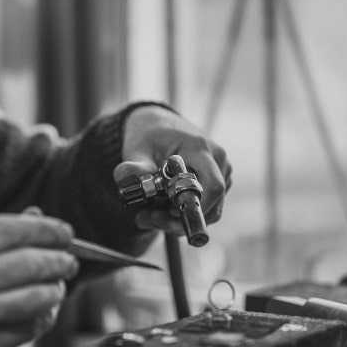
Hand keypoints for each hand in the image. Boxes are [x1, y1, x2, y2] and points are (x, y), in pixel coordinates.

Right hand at [0, 214, 77, 346]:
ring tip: (57, 286)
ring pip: (35, 298)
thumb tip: (37, 216)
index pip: (13, 230)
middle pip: (30, 263)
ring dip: (55, 290)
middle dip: (59, 260)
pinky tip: (43, 311)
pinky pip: (26, 329)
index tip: (65, 233)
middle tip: (69, 261)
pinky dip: (42, 318)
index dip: (46, 230)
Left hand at [115, 105, 231, 236]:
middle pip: (211, 205)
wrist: (159, 126)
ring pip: (208, 211)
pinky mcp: (220, 181)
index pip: (213, 186)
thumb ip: (135, 166)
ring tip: (148, 213)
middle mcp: (218, 160)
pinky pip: (206, 208)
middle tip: (146, 218)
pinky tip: (160, 208)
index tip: (169, 214)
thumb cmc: (149, 136)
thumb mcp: (137, 149)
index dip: (195, 207)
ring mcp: (222, 171)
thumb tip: (124, 176)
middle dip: (178, 221)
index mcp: (199, 148)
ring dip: (177, 220)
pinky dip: (183, 214)